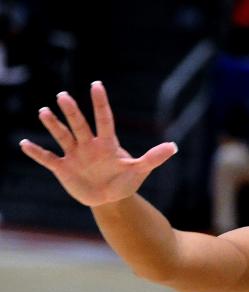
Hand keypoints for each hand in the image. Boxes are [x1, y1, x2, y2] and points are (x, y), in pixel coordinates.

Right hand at [19, 81, 177, 206]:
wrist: (111, 199)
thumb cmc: (125, 181)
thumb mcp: (140, 170)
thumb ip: (154, 157)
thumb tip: (174, 146)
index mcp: (107, 143)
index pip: (104, 119)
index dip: (100, 103)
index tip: (96, 84)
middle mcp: (89, 144)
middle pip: (80, 124)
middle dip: (72, 112)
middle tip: (63, 96)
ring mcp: (75, 154)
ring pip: (62, 136)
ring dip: (53, 125)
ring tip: (44, 112)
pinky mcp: (63, 168)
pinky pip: (48, 158)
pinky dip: (36, 152)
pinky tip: (24, 144)